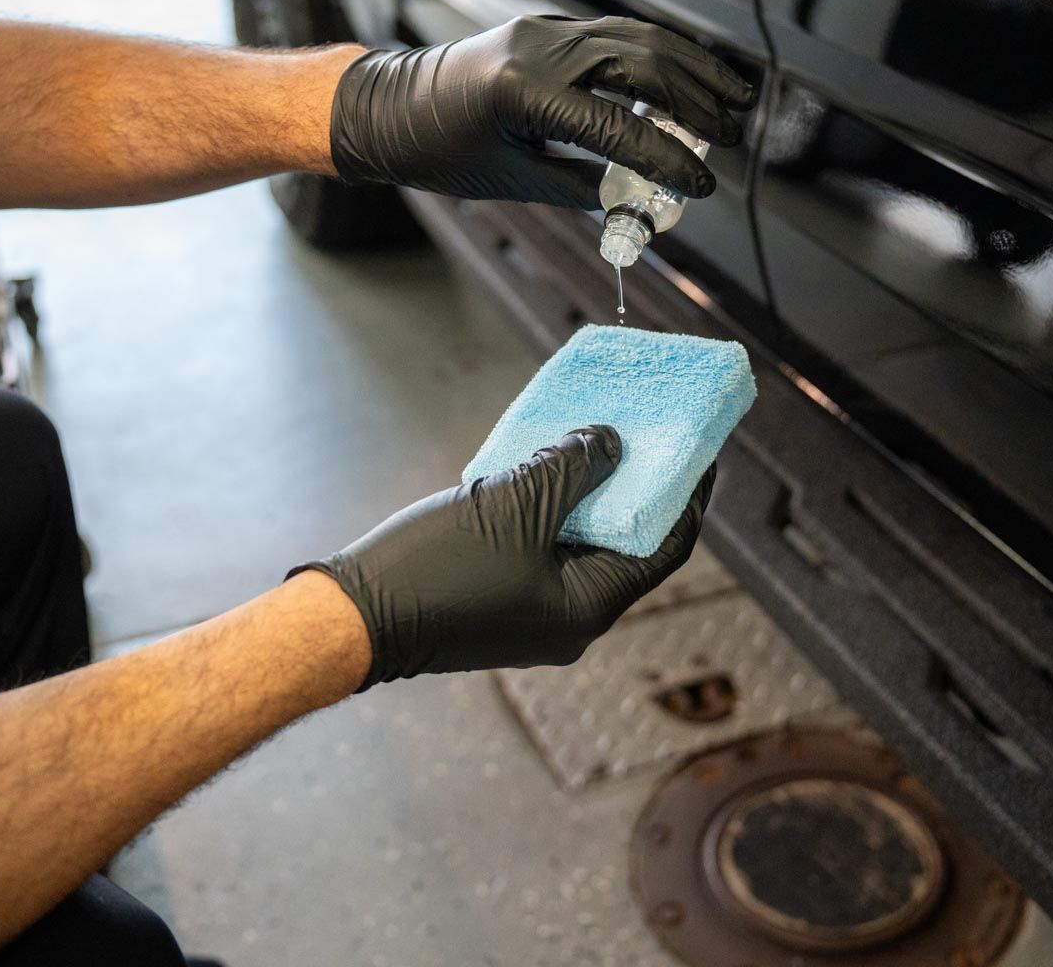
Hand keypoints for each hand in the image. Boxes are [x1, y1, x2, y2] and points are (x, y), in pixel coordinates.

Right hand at [294, 426, 715, 687]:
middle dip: (632, 485)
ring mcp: (534, 612)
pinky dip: (548, 507)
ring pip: (579, 541)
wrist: (351, 619)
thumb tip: (611, 443)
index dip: (689, 495)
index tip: (701, 449)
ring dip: (585, 491)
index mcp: (590, 608)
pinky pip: (542, 546)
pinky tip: (540, 463)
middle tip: (643, 432)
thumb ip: (573, 468)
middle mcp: (571, 618)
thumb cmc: (437, 569)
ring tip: (590, 435)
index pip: (666, 548)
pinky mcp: (500, 601)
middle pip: (624, 542)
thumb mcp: (516, 506)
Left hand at [327, 15, 754, 207]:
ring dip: (691, 68)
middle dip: (695, 102)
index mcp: (523, 93)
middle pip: (642, 64)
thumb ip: (582, 187)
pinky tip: (688, 75)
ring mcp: (545, 29)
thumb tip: (640, 203)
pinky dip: (660, 54)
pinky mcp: (548, 27)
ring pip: (638, 38)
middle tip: (730, 137)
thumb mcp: (513, 181)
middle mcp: (539, 49)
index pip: (619, 127)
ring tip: (731, 98)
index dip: (668, 160)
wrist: (387, 107)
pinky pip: (617, 33)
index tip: (701, 184)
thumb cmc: (438, 150)